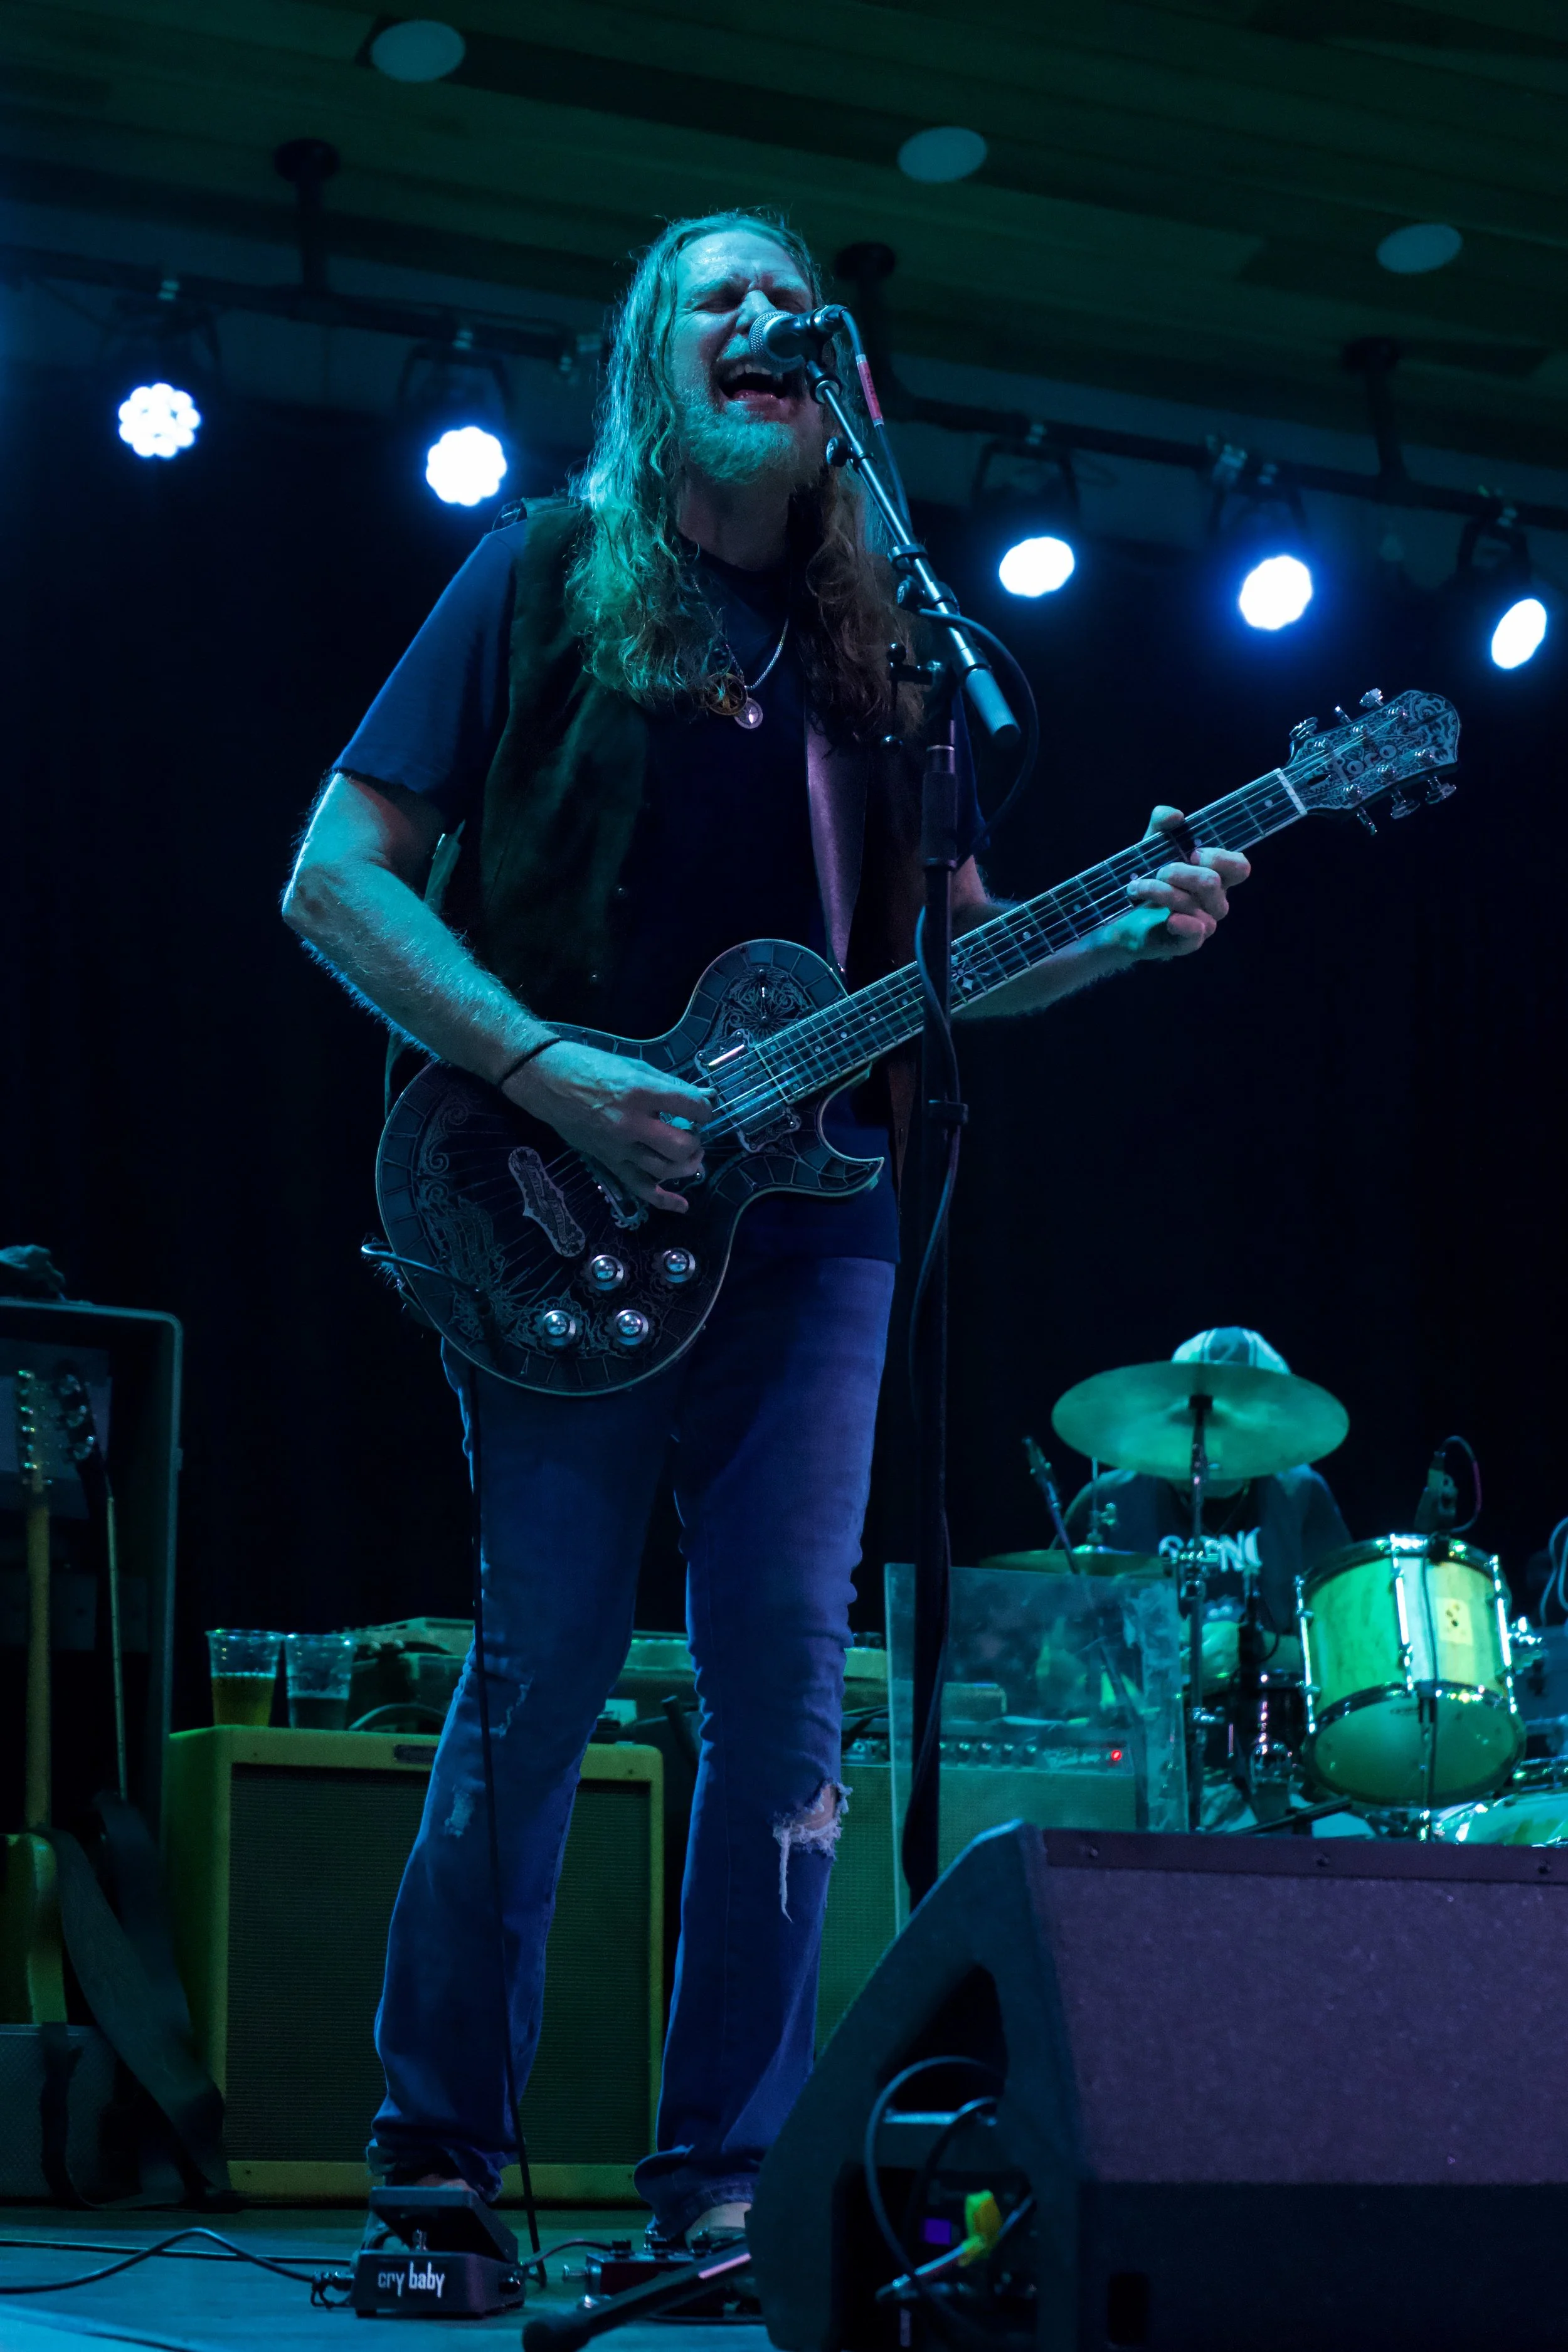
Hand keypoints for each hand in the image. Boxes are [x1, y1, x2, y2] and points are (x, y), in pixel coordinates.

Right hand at [504, 1041, 713, 1212]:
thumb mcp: (635, 1066)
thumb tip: (706, 1095)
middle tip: (693, 1134)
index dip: (705, 1111)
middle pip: (680, 1146)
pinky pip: (639, 1188)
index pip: (690, 1108)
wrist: (547, 1081)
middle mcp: (631, 1123)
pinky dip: (663, 1201)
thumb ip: (671, 1084)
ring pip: (665, 1170)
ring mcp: (619, 1147)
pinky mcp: (608, 1162)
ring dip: (687, 1166)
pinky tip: (682, 1206)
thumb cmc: (591, 1065)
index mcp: (640, 1092)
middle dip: (696, 1142)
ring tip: (690, 1156)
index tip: (703, 1110)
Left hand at [1103, 805, 1250, 960]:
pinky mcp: (1188, 942)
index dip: (1220, 858)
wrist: (1118, 917)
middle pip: (1212, 882)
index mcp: (1215, 875)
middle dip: (1179, 872)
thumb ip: (1161, 824)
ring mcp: (1204, 923)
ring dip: (1161, 891)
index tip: (1192, 853)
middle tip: (1158, 871)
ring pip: (1194, 904)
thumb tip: (1174, 815)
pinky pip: (1196, 933)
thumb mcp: (1150, 846)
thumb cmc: (1145, 879)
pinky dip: (1183, 923)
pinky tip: (1169, 919)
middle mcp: (1215, 900)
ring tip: (1137, 887)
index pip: (1239, 867)